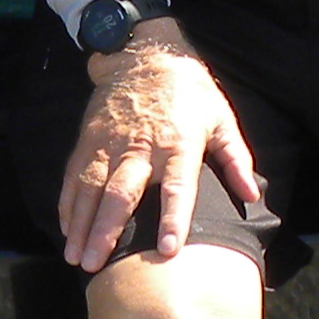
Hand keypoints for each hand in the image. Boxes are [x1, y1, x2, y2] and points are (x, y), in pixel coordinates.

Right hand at [60, 27, 262, 272]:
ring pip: (91, 188)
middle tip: (95, 265)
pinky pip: (75, 175)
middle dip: (106, 231)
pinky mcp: (90, 138)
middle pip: (121, 193)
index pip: (177, 186)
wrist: (145, 53)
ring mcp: (111, 142)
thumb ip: (236, 159)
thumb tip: (251, 194)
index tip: (168, 250)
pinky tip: (66, 228)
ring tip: (76, 257)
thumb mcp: (221, 118)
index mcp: (179, 143)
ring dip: (81, 224)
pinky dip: (69, 203)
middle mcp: (142, 145)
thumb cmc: (190, 92)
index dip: (173, 217)